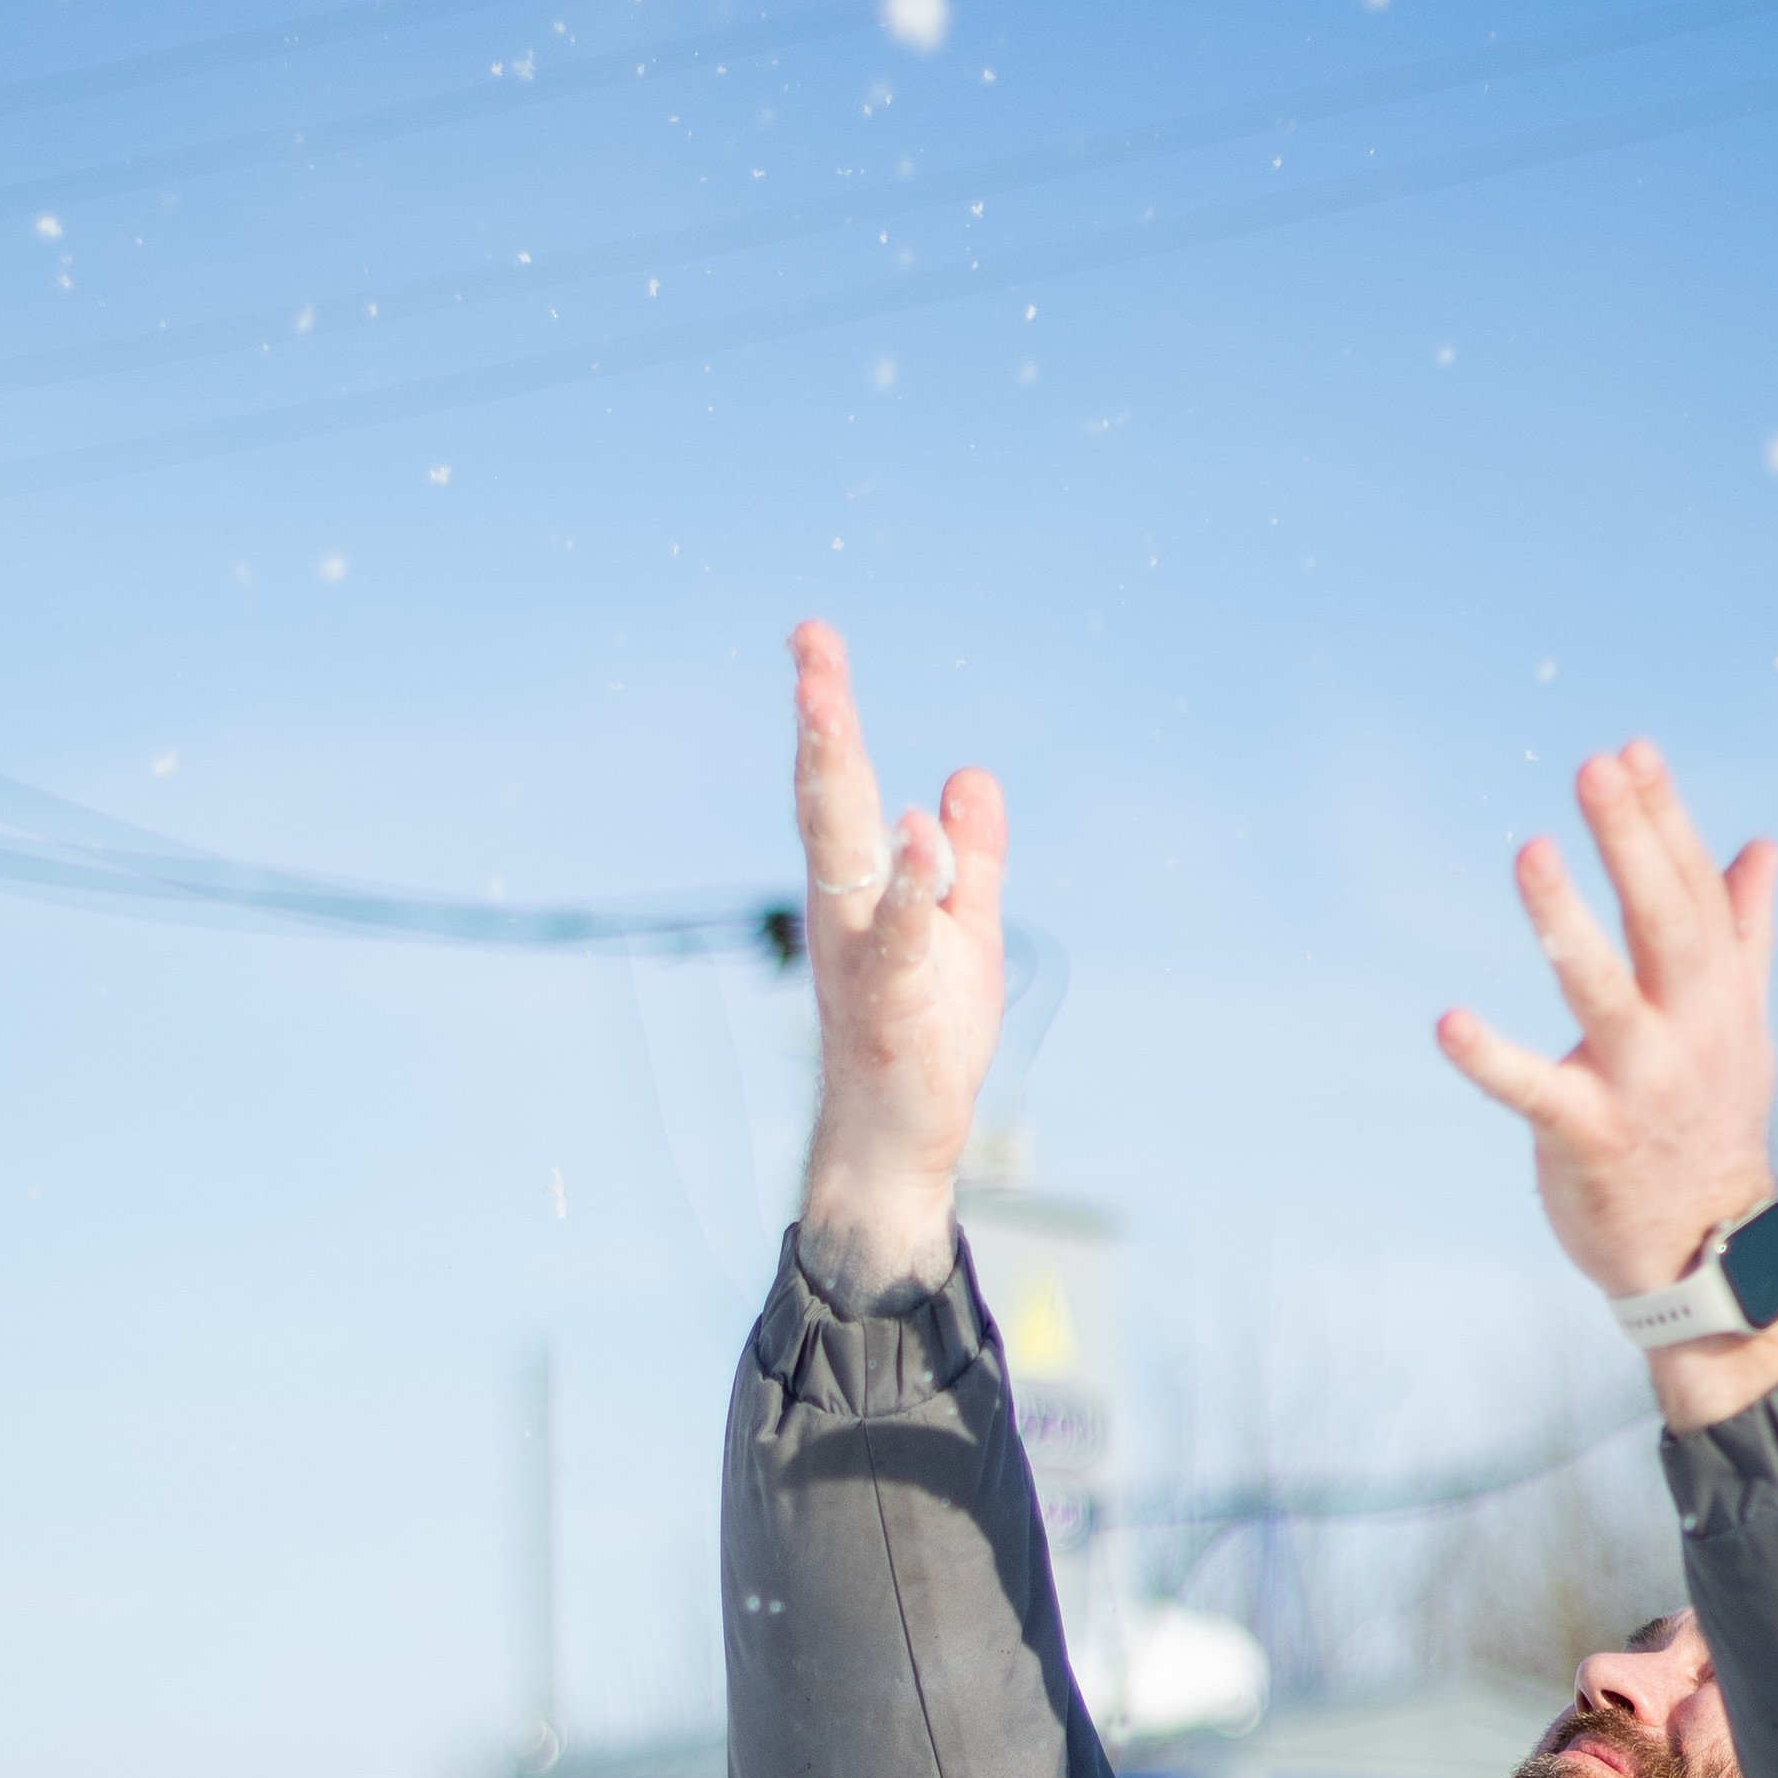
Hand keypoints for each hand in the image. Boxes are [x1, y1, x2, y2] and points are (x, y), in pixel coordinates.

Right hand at [791, 621, 1007, 1301]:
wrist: (896, 1139)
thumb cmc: (922, 1035)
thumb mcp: (962, 928)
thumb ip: (969, 857)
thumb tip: (965, 778)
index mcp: (857, 884)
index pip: (842, 782)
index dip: (828, 710)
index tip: (812, 639)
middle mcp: (844, 905)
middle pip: (828, 798)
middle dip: (820, 720)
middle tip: (808, 649)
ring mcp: (861, 948)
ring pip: (841, 850)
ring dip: (833, 776)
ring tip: (828, 707)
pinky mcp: (891, 995)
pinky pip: (897, 930)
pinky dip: (907, 880)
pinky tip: (918, 831)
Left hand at [1436, 740, 1777, 1427]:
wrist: (1708, 1253)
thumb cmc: (1711, 1122)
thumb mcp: (1739, 1023)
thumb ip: (1743, 932)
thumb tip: (1763, 845)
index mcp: (1721, 996)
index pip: (1693, 890)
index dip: (1664, 819)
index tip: (1632, 750)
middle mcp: (1690, 1031)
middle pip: (1663, 920)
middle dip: (1633, 841)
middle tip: (1596, 767)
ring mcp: (1641, 1085)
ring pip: (1605, 991)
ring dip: (1567, 920)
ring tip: (1530, 850)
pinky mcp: (1589, 1137)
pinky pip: (1534, 1090)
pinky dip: (1492, 1058)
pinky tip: (1445, 1022)